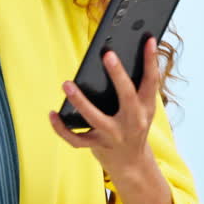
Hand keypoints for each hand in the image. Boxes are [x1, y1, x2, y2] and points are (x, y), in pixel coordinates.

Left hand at [49, 36, 160, 180]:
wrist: (132, 164)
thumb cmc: (134, 127)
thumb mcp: (143, 110)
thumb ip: (136, 88)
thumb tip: (121, 56)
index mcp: (145, 108)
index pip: (152, 81)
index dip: (151, 60)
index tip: (149, 39)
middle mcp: (132, 121)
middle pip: (127, 96)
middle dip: (118, 75)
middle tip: (107, 54)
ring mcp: (113, 135)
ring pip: (95, 118)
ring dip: (80, 100)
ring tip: (66, 84)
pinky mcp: (97, 146)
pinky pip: (76, 138)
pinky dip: (61, 128)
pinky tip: (52, 113)